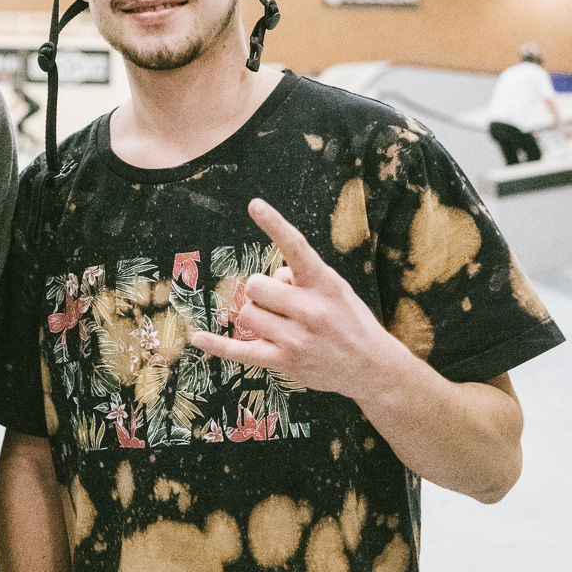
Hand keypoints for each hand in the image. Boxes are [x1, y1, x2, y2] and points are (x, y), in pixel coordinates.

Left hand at [189, 198, 410, 402]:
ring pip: (246, 313)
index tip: (254, 204)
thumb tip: (267, 281)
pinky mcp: (284, 362)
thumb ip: (301, 277)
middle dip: (264, 292)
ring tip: (283, 325)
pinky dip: (217, 345)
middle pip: (256, 285)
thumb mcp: (335, 289)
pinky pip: (240, 351)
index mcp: (324, 283)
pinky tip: (198, 338)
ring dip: (257, 315)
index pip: (296, 246)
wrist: (373, 367)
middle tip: (286, 304)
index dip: (274, 224)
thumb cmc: (349, 320)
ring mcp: (296, 338)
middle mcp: (310, 309)